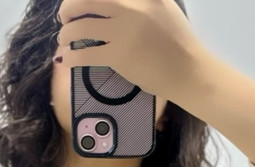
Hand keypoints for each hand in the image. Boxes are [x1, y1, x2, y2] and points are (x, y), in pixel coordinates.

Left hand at [52, 0, 208, 99]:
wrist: (189, 72)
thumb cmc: (178, 43)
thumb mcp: (163, 7)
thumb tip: (117, 3)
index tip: (79, 3)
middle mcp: (131, 6)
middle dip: (69, 7)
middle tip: (65, 17)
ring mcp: (124, 30)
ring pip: (81, 26)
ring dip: (67, 33)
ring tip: (65, 39)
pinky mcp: (118, 55)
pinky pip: (85, 53)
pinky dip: (71, 57)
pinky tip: (66, 59)